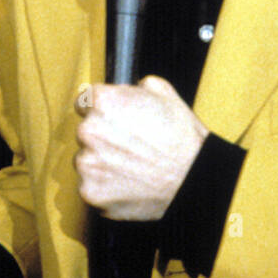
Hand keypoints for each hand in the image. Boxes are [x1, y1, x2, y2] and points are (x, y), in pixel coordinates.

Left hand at [74, 75, 208, 219]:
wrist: (193, 179)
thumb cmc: (181, 136)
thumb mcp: (164, 93)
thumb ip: (134, 86)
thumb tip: (124, 90)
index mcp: (102, 102)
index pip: (84, 102)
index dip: (100, 111)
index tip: (112, 120)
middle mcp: (88, 130)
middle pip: (85, 132)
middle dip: (102, 137)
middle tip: (129, 146)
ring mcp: (87, 163)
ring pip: (86, 160)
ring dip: (102, 163)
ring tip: (132, 167)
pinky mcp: (90, 192)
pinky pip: (91, 186)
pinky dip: (106, 187)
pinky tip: (128, 184)